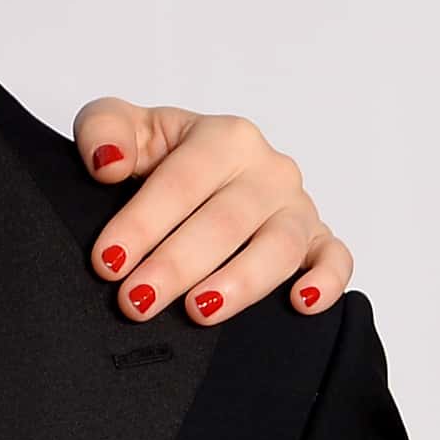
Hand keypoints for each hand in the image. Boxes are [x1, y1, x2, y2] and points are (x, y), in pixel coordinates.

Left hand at [68, 101, 352, 325]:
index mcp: (223, 137)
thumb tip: (108, 163)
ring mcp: (296, 207)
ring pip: (278, 246)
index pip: (181, 182)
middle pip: (225, 221)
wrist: (196, 173)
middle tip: (136, 301)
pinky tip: (301, 303)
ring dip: (239, 282)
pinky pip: (335, 259)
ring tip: (198, 311)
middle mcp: (267, 170)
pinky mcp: (319, 239)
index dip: (142, 223)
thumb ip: (103, 129)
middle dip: (177, 265)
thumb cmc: (159, 155)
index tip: (108, 260)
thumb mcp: (122, 128)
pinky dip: (326, 280)